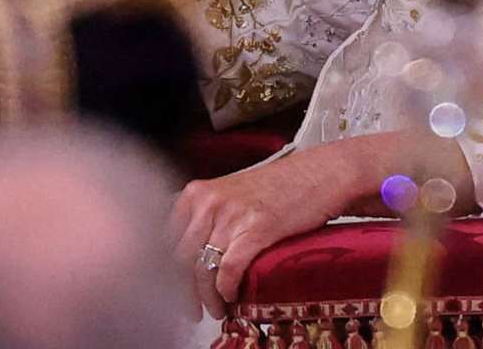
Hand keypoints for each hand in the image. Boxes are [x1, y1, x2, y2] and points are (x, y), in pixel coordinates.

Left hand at [170, 146, 359, 318]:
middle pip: (179, 259)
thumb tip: (184, 256)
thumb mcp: (228, 193)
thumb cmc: (276, 187)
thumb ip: (202, 217)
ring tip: (216, 309)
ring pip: (202, 269)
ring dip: (207, 297)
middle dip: (183, 291)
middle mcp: (208, 201)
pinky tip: (232, 296)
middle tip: (192, 308)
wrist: (318, 174)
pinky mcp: (257, 229)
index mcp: (196, 193)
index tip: (171, 290)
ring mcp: (232, 215)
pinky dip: (227, 288)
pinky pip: (229, 269)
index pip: (165, 240)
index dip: (164, 271)